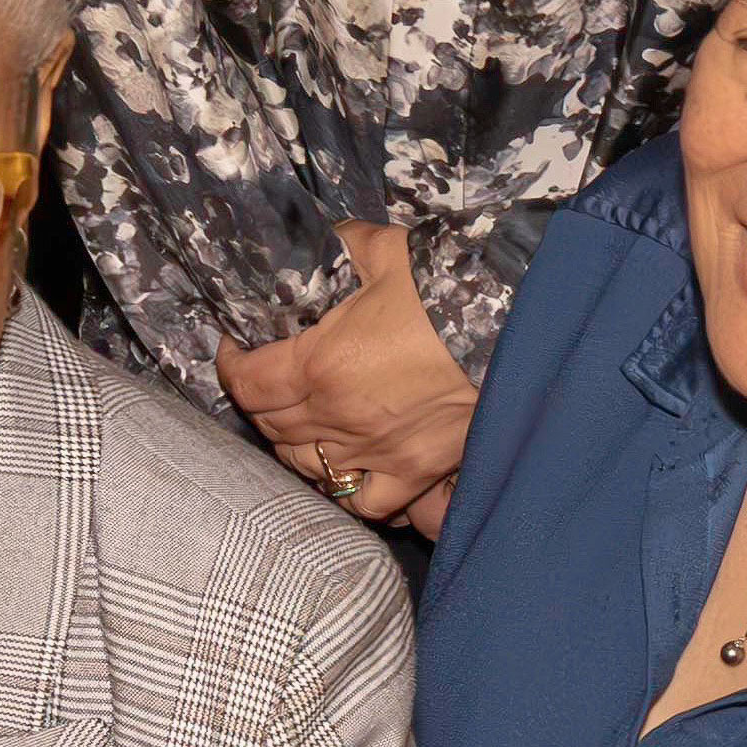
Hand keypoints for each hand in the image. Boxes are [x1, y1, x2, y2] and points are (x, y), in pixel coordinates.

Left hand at [233, 226, 477, 531]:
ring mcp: (379, 451)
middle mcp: (340, 416)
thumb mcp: (379, 248)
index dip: (231, 365)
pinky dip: (348, 489)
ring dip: (294, 446)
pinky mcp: (417, 470)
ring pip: (308, 468)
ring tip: (300, 424)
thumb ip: (334, 248)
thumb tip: (311, 243)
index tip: (235, 348)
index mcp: (320, 364)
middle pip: (271, 426)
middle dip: (261, 401)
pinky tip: (347, 469)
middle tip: (268, 380)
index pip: (247, 383)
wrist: (516, 319)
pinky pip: (366, 502)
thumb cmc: (444, 281)